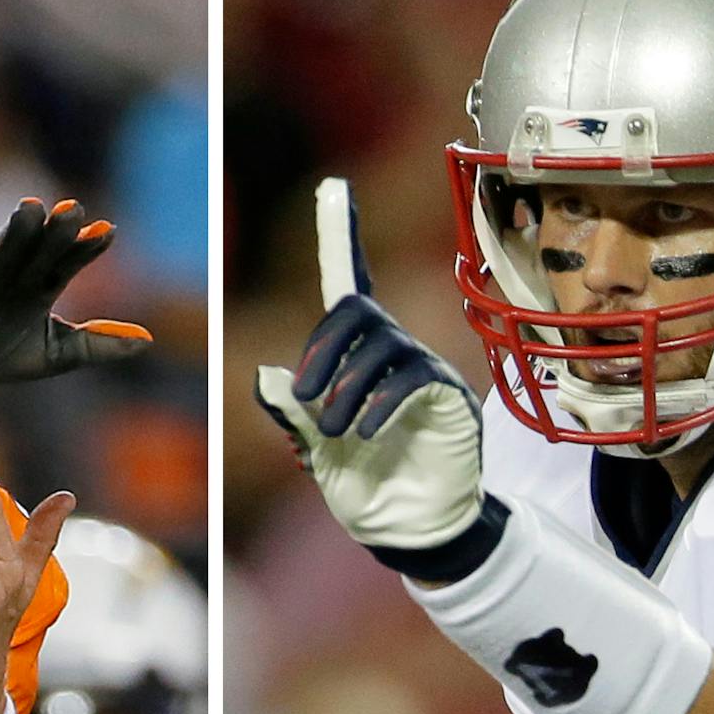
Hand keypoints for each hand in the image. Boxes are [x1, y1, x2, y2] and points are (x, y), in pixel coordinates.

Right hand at [0, 198, 151, 397]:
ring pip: (1, 256)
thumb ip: (97, 344)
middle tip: (73, 209)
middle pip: (38, 253)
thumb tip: (147, 341)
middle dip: (55, 233)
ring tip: (31, 207)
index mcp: (38, 289)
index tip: (108, 232)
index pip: (66, 264)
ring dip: (15, 234)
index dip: (85, 249)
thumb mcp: (55, 355)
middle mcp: (12, 280)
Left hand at [254, 177, 485, 554]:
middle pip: (355, 311)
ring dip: (346, 390)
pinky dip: (380, 405)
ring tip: (335, 434)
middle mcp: (391, 349)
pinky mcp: (447, 395)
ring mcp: (422, 369)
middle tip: (308, 402)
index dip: (338, 234)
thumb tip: (266, 374)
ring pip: (380, 346)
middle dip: (323, 350)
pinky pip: (411, 379)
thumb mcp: (311, 447)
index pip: (346, 281)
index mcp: (354, 354)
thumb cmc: (362, 483)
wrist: (409, 527)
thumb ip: (290, 411)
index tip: (333, 186)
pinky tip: (365, 435)